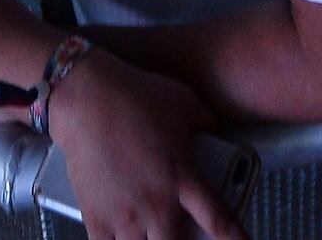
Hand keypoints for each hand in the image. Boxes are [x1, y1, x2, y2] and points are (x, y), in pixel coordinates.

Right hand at [45, 51, 244, 239]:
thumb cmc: (134, 95)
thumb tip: (214, 129)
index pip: (219, 220)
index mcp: (183, 177)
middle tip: (182, 236)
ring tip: (151, 234)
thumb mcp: (184, 101)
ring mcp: (125, 214)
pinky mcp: (96, 217)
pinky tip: (121, 239)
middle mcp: (157, 203)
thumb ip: (205, 121)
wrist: (85, 98)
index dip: (236, 239)